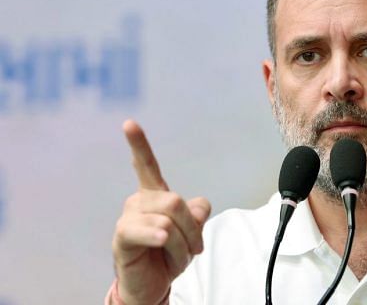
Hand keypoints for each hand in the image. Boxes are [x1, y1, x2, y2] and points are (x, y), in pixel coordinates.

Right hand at [111, 120, 210, 303]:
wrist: (152, 286)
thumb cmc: (168, 256)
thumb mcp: (191, 234)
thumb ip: (197, 214)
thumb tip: (199, 205)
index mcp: (155, 196)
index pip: (147, 167)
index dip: (138, 145)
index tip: (128, 124)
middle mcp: (138, 202)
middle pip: (176, 202)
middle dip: (192, 230)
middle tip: (192, 249)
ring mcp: (129, 219)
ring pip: (169, 221)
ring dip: (182, 245)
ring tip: (175, 258)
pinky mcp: (123, 237)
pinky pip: (153, 230)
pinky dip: (163, 239)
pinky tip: (160, 242)